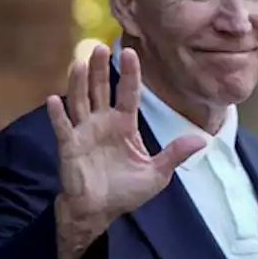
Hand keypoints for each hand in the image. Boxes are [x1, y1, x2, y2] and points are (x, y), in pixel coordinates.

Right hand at [47, 43, 203, 258]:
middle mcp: (103, 123)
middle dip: (99, 69)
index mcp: (124, 125)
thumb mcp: (157, 173)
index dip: (130, 73)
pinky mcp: (69, 147)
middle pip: (100, 89)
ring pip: (80, 101)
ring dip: (78, 83)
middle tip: (98, 47)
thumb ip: (175, 154)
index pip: (128, 93)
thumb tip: (203, 140)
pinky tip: (54, 99)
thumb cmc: (126, 191)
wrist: (100, 211)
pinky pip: (62, 128)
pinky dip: (58, 115)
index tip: (131, 51)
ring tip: (78, 62)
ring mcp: (84, 132)